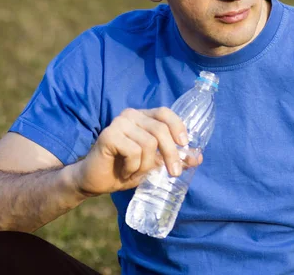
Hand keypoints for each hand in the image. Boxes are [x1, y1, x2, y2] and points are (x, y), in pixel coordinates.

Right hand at [70, 107, 201, 196]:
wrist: (95, 181)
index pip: (165, 113)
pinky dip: (133, 167)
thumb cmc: (125, 169)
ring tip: (135, 173)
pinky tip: (124, 172)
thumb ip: (174, 158)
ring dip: (146, 165)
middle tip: (174, 173)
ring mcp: (119, 123)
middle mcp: (131, 115)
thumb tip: (198, 157)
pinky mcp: (108, 135)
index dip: (178, 127)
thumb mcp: (154, 164)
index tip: (185, 145)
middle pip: (160, 130)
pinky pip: (133, 151)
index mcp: (143, 117)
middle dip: (171, 154)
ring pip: (148, 144)